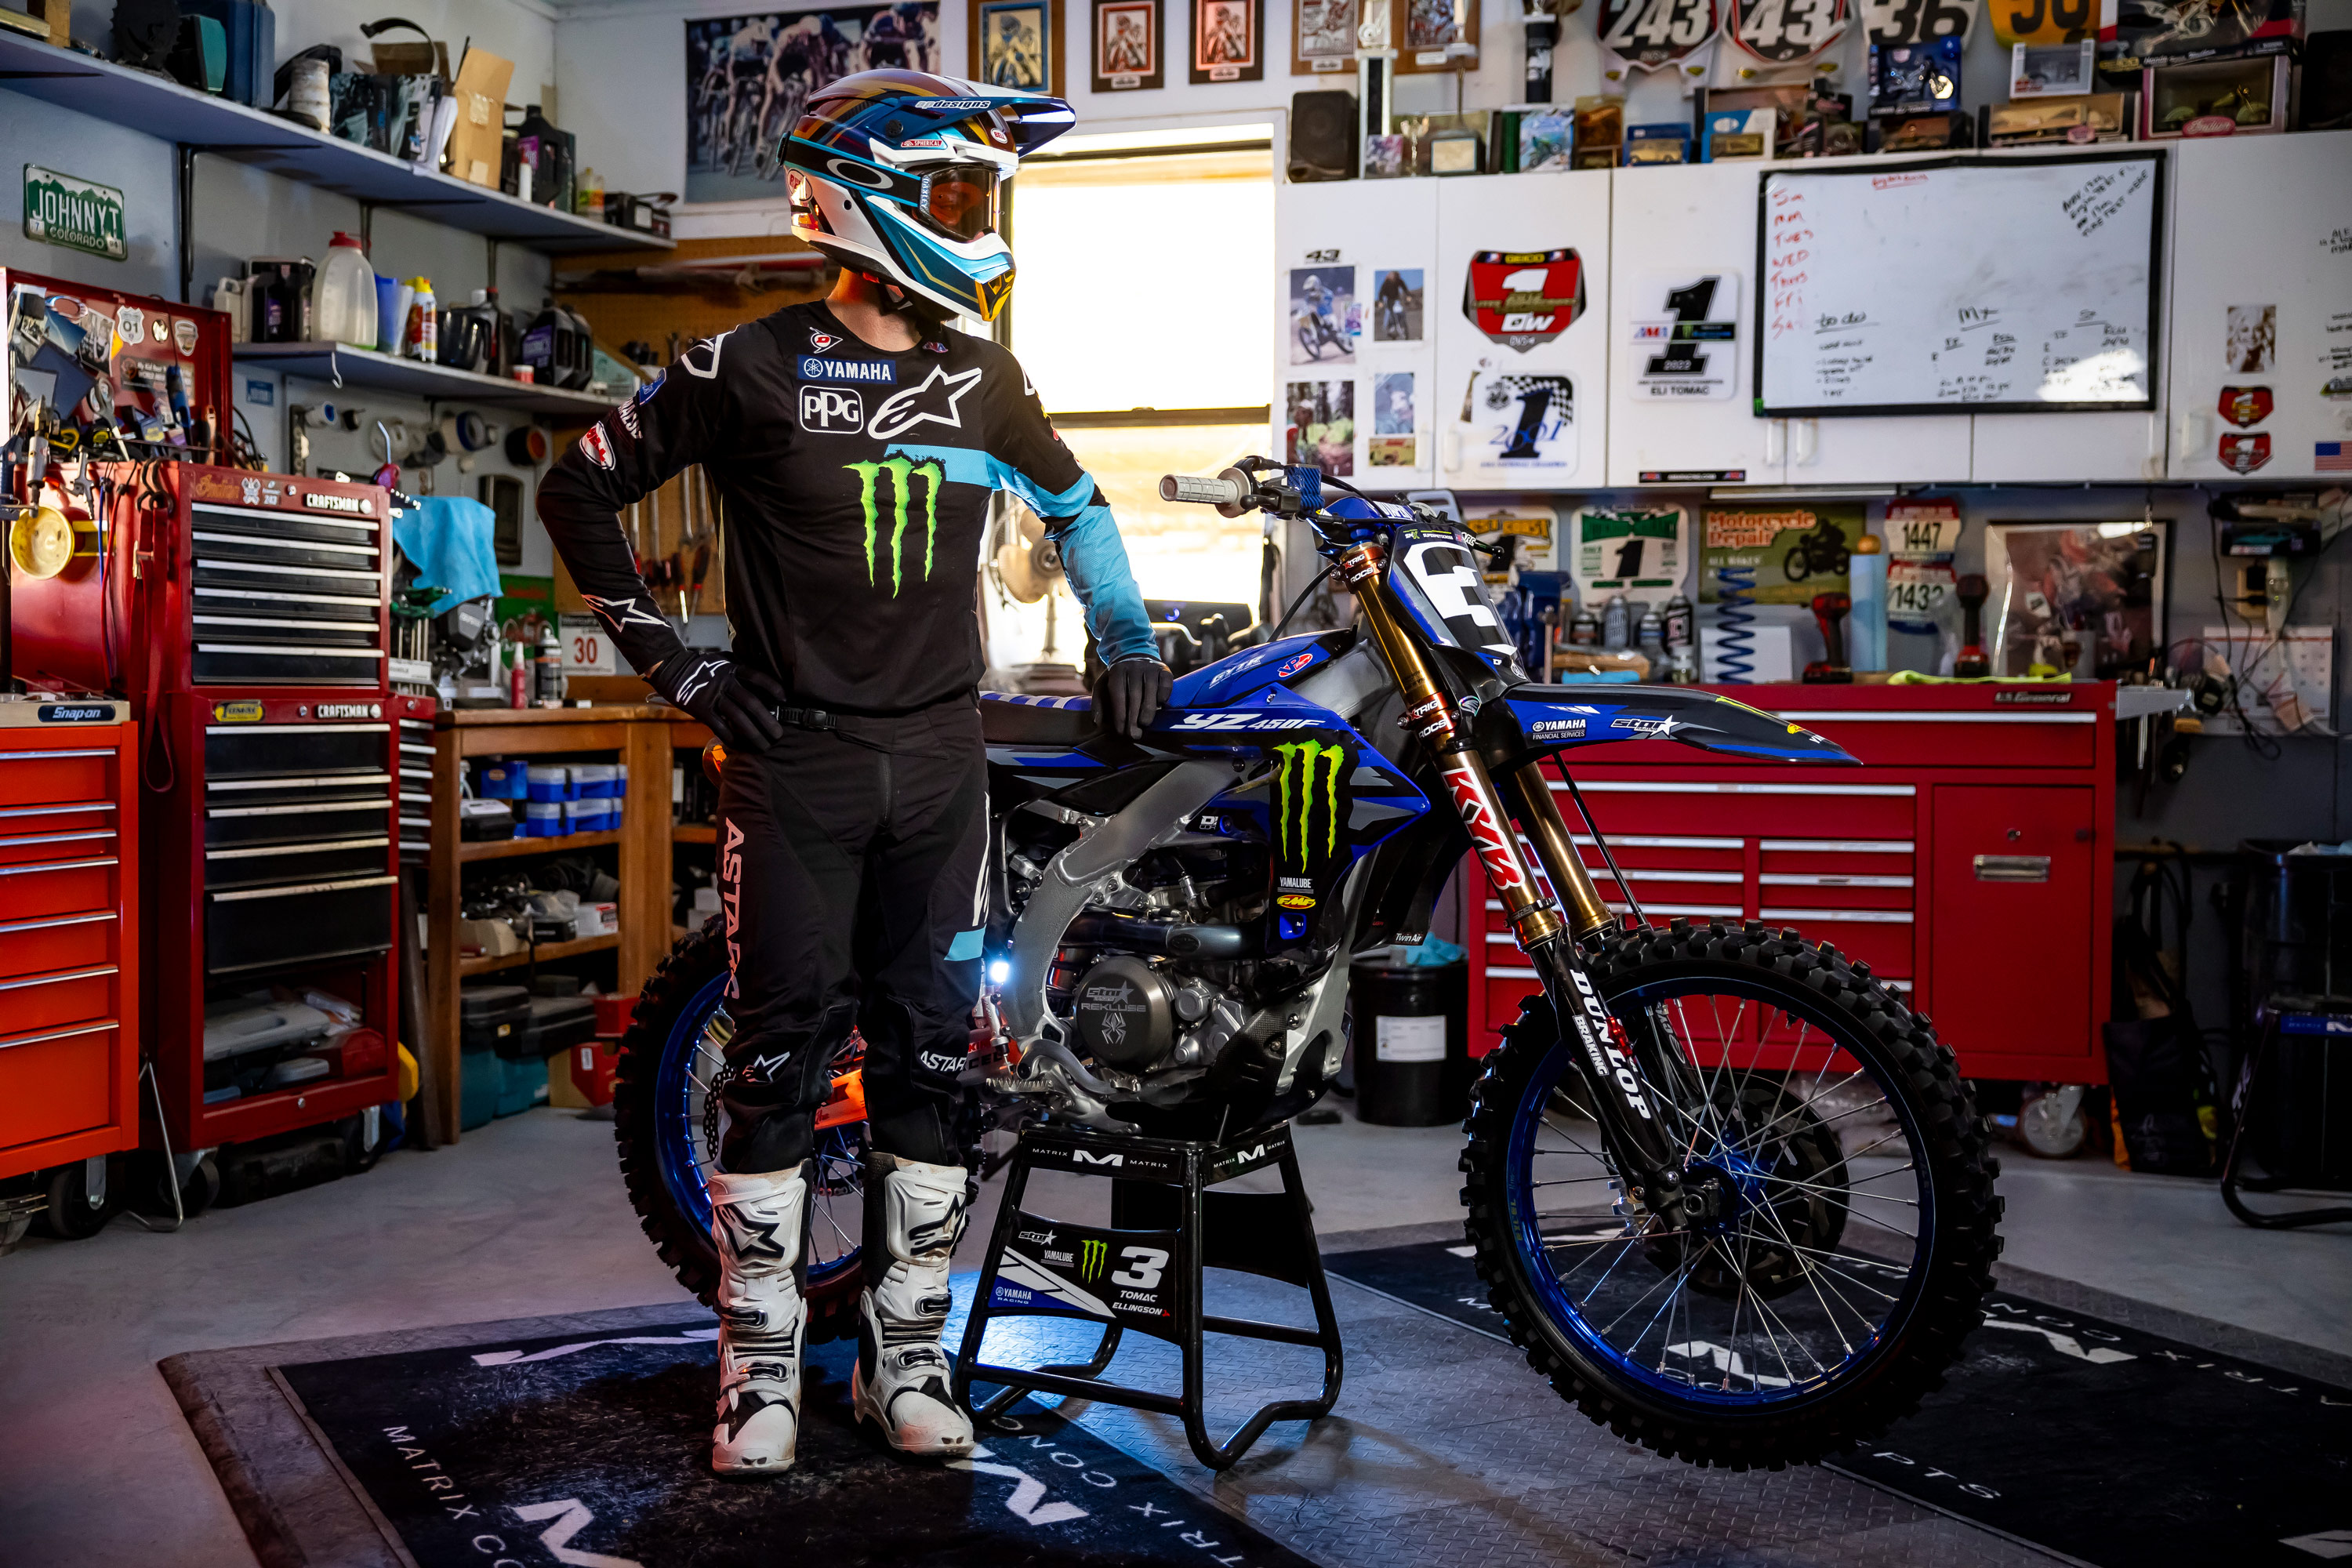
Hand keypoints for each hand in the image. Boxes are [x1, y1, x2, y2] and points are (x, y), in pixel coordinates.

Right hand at [654, 652, 786, 752]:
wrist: (673, 668)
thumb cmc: (703, 667)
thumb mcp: (724, 660)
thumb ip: (741, 668)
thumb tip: (765, 679)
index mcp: (733, 668)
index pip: (757, 677)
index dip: (773, 688)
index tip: (785, 700)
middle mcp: (725, 682)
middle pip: (751, 702)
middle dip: (767, 720)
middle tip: (779, 734)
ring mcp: (712, 696)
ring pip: (738, 718)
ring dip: (753, 734)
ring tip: (764, 746)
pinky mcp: (701, 709)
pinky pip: (719, 727)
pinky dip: (731, 738)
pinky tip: (740, 746)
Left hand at [1093, 656, 1171, 739]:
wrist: (1135, 652)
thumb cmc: (1118, 677)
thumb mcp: (1103, 685)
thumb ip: (1098, 703)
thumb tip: (1097, 722)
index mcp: (1117, 671)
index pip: (1118, 695)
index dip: (1120, 715)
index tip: (1121, 731)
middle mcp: (1134, 667)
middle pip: (1134, 695)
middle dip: (1133, 718)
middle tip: (1133, 734)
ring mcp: (1150, 667)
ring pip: (1151, 690)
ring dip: (1148, 710)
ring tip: (1144, 724)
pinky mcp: (1163, 669)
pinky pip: (1166, 683)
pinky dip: (1164, 695)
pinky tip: (1161, 705)